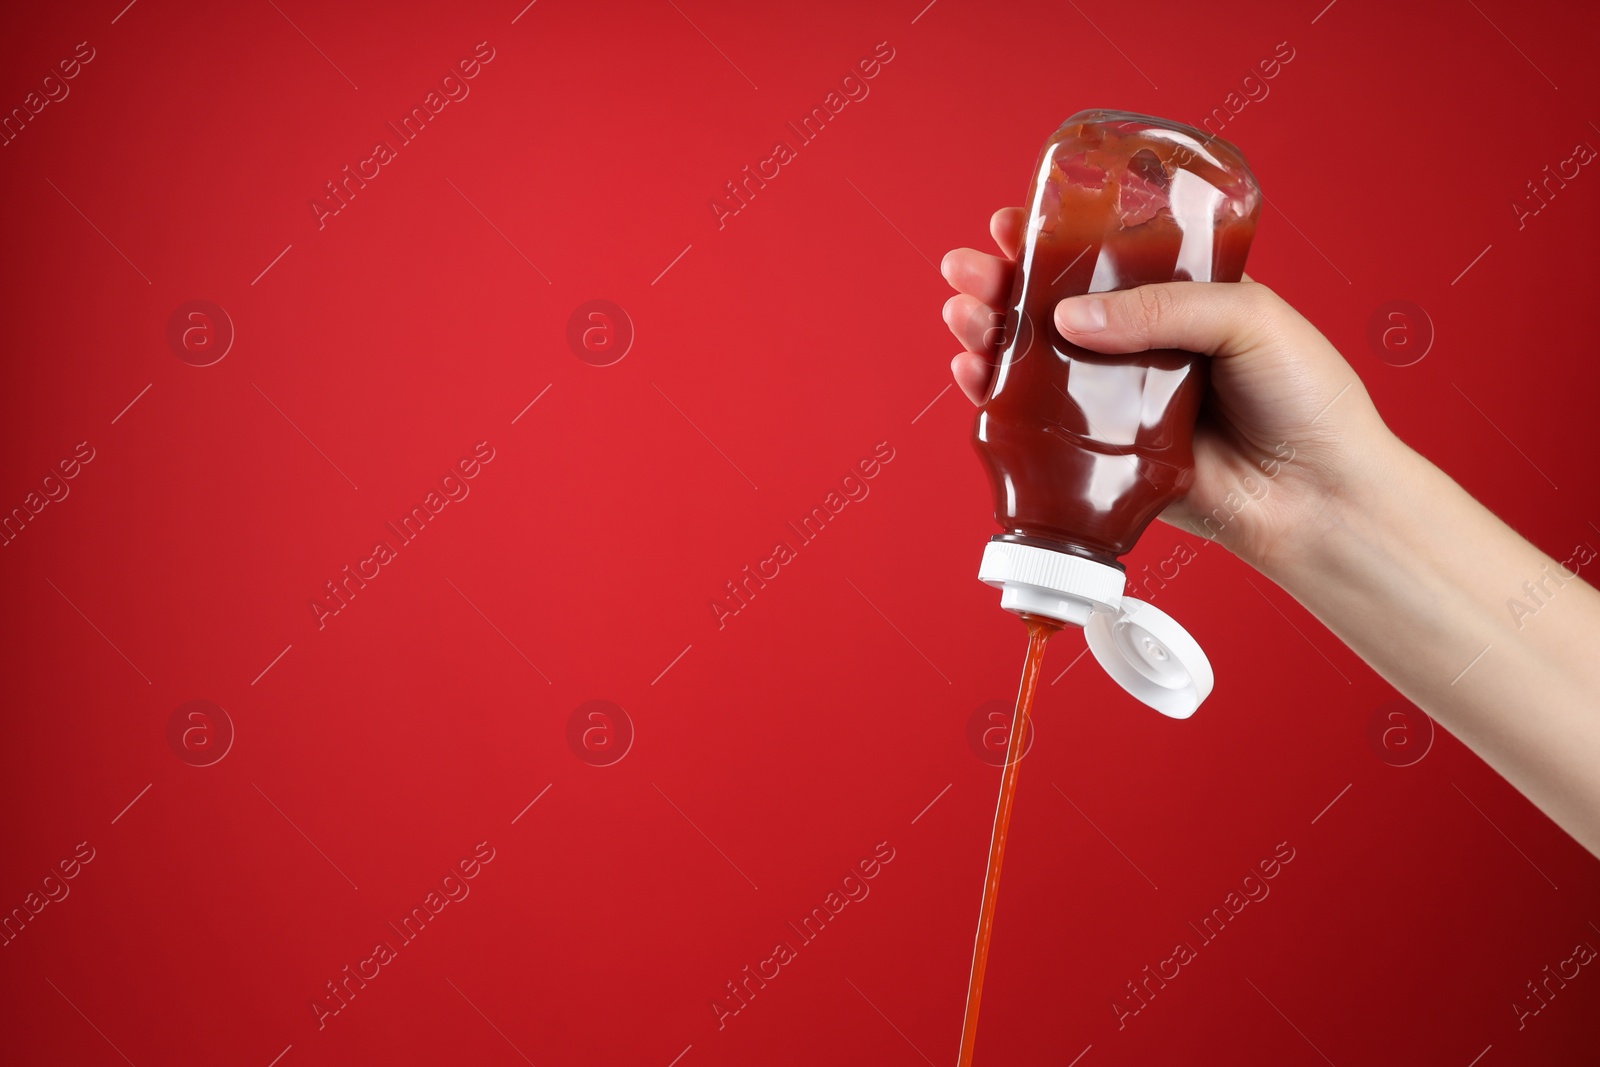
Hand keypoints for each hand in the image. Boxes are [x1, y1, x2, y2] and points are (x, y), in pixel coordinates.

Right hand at [941, 206, 1400, 571]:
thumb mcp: (1248, 317)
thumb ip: (1161, 308)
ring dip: (989, 333)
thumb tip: (1067, 317)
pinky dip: (996, 399)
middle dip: (1001, 283)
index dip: (1053, 239)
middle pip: (1055, 307)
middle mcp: (1145, 348)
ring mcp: (1120, 403)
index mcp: (1183, 300)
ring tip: (961, 311)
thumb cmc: (1308, 400)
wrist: (1320, 499)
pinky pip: (1040, 427)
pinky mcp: (1105, 457)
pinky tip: (972, 373)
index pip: (1106, 259)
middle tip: (967, 267)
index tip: (1012, 223)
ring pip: (1038, 362)